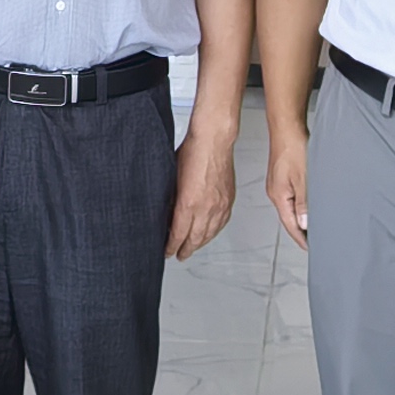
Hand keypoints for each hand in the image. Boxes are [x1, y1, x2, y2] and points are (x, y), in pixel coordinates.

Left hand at [168, 111, 239, 257]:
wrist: (214, 140)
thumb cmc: (192, 151)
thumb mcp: (172, 178)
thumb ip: (171, 199)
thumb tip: (167, 213)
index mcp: (188, 204)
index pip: (178, 234)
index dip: (172, 246)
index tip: (167, 252)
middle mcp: (206, 208)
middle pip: (195, 239)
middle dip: (185, 249)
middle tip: (179, 255)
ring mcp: (219, 205)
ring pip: (210, 233)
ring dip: (200, 243)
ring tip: (192, 248)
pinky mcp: (228, 200)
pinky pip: (222, 223)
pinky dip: (214, 232)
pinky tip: (210, 233)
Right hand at [260, 92, 310, 245]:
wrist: (286, 128)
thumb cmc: (293, 149)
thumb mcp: (303, 179)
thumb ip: (304, 203)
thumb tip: (304, 223)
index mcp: (279, 196)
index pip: (290, 224)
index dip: (300, 238)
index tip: (309, 248)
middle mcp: (276, 192)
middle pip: (288, 218)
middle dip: (300, 230)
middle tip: (314, 241)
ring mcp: (278, 185)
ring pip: (290, 207)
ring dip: (301, 217)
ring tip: (313, 226)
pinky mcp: (282, 177)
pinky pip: (291, 197)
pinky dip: (300, 205)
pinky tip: (308, 204)